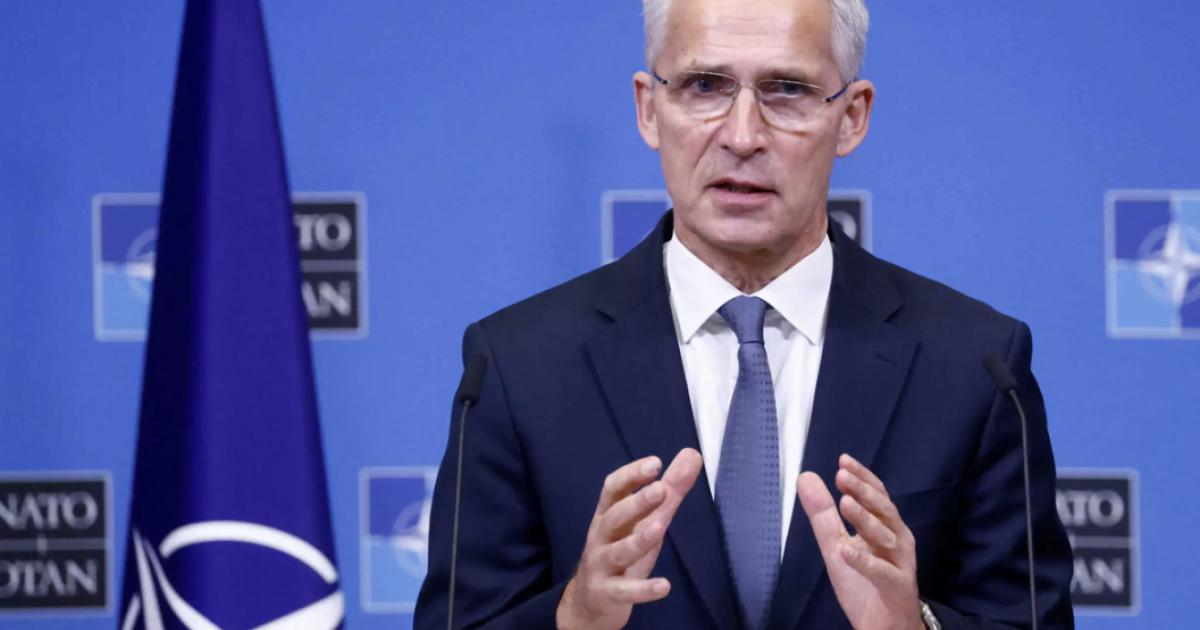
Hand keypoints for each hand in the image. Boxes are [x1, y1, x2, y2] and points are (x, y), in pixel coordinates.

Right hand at [556, 448, 702, 629]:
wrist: (590, 602)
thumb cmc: (621, 550)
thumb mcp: (645, 519)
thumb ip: (670, 489)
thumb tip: (693, 453)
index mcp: (608, 514)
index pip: (613, 489)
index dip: (632, 475)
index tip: (655, 463)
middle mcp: (600, 537)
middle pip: (614, 516)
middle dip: (636, 503)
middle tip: (660, 489)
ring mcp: (601, 566)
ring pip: (618, 551)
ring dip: (638, 540)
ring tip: (659, 528)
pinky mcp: (608, 594)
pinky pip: (626, 591)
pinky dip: (644, 590)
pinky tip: (665, 586)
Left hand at [797, 454, 922, 629]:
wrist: (884, 626)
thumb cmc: (865, 583)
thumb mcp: (836, 545)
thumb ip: (823, 514)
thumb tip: (806, 476)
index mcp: (885, 526)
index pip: (877, 495)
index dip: (862, 478)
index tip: (843, 461)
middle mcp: (897, 539)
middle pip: (883, 510)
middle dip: (863, 492)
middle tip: (842, 475)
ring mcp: (901, 563)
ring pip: (886, 537)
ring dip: (865, 519)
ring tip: (845, 502)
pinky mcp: (898, 588)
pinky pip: (882, 572)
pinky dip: (865, 561)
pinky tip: (846, 551)